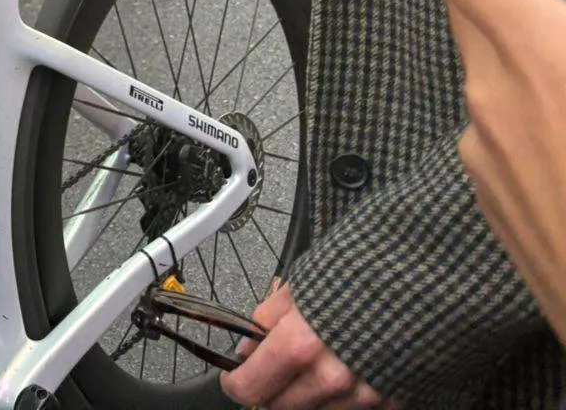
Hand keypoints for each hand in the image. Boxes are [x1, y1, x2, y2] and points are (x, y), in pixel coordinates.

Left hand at [220, 283, 390, 409]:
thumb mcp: (303, 284)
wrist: (431, 275)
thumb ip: (269, 319)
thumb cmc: (366, 269)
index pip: (251, 387)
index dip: (237, 383)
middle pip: (281, 407)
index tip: (234, 377)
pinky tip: (349, 370)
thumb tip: (247, 349)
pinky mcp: (394, 401)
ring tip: (317, 363)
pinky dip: (344, 397)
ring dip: (308, 394)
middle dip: (272, 389)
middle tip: (274, 368)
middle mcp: (331, 379)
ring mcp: (365, 395)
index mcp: (301, 345)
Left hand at [354, 0, 565, 337]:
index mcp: (537, 50)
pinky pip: (510, 135)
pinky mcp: (491, 202)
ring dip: (543, 70)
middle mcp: (493, 95)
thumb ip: (562, 20)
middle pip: (479, 9)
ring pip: (503, 77)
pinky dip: (545, 127)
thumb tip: (542, 9)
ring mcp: (485, 154)